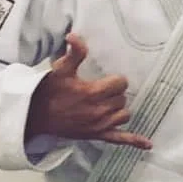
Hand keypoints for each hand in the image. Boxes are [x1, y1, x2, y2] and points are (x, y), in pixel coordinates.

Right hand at [26, 33, 151, 149]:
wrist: (34, 116)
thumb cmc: (48, 91)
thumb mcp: (61, 69)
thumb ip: (73, 53)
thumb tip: (74, 36)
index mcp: (93, 93)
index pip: (120, 83)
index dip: (115, 80)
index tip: (106, 80)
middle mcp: (99, 110)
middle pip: (122, 99)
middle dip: (115, 93)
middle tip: (102, 91)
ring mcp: (99, 125)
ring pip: (124, 115)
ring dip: (119, 109)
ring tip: (108, 104)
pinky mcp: (96, 135)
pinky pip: (119, 139)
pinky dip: (134, 141)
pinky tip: (148, 145)